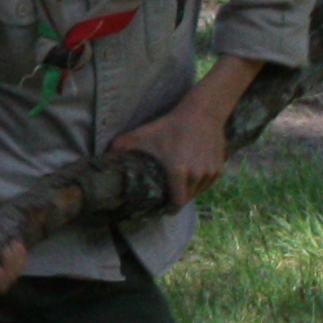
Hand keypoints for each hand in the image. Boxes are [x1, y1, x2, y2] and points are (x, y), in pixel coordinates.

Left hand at [112, 98, 234, 204]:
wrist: (201, 113)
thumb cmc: (169, 125)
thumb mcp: (142, 135)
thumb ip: (120, 147)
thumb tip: (102, 158)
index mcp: (178, 172)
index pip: (176, 203)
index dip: (168, 208)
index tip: (160, 207)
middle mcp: (197, 175)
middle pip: (186, 199)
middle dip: (176, 199)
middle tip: (165, 194)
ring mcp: (210, 173)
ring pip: (197, 192)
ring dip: (188, 191)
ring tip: (177, 184)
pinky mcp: (219, 168)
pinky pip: (207, 184)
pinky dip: (199, 183)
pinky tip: (189, 175)